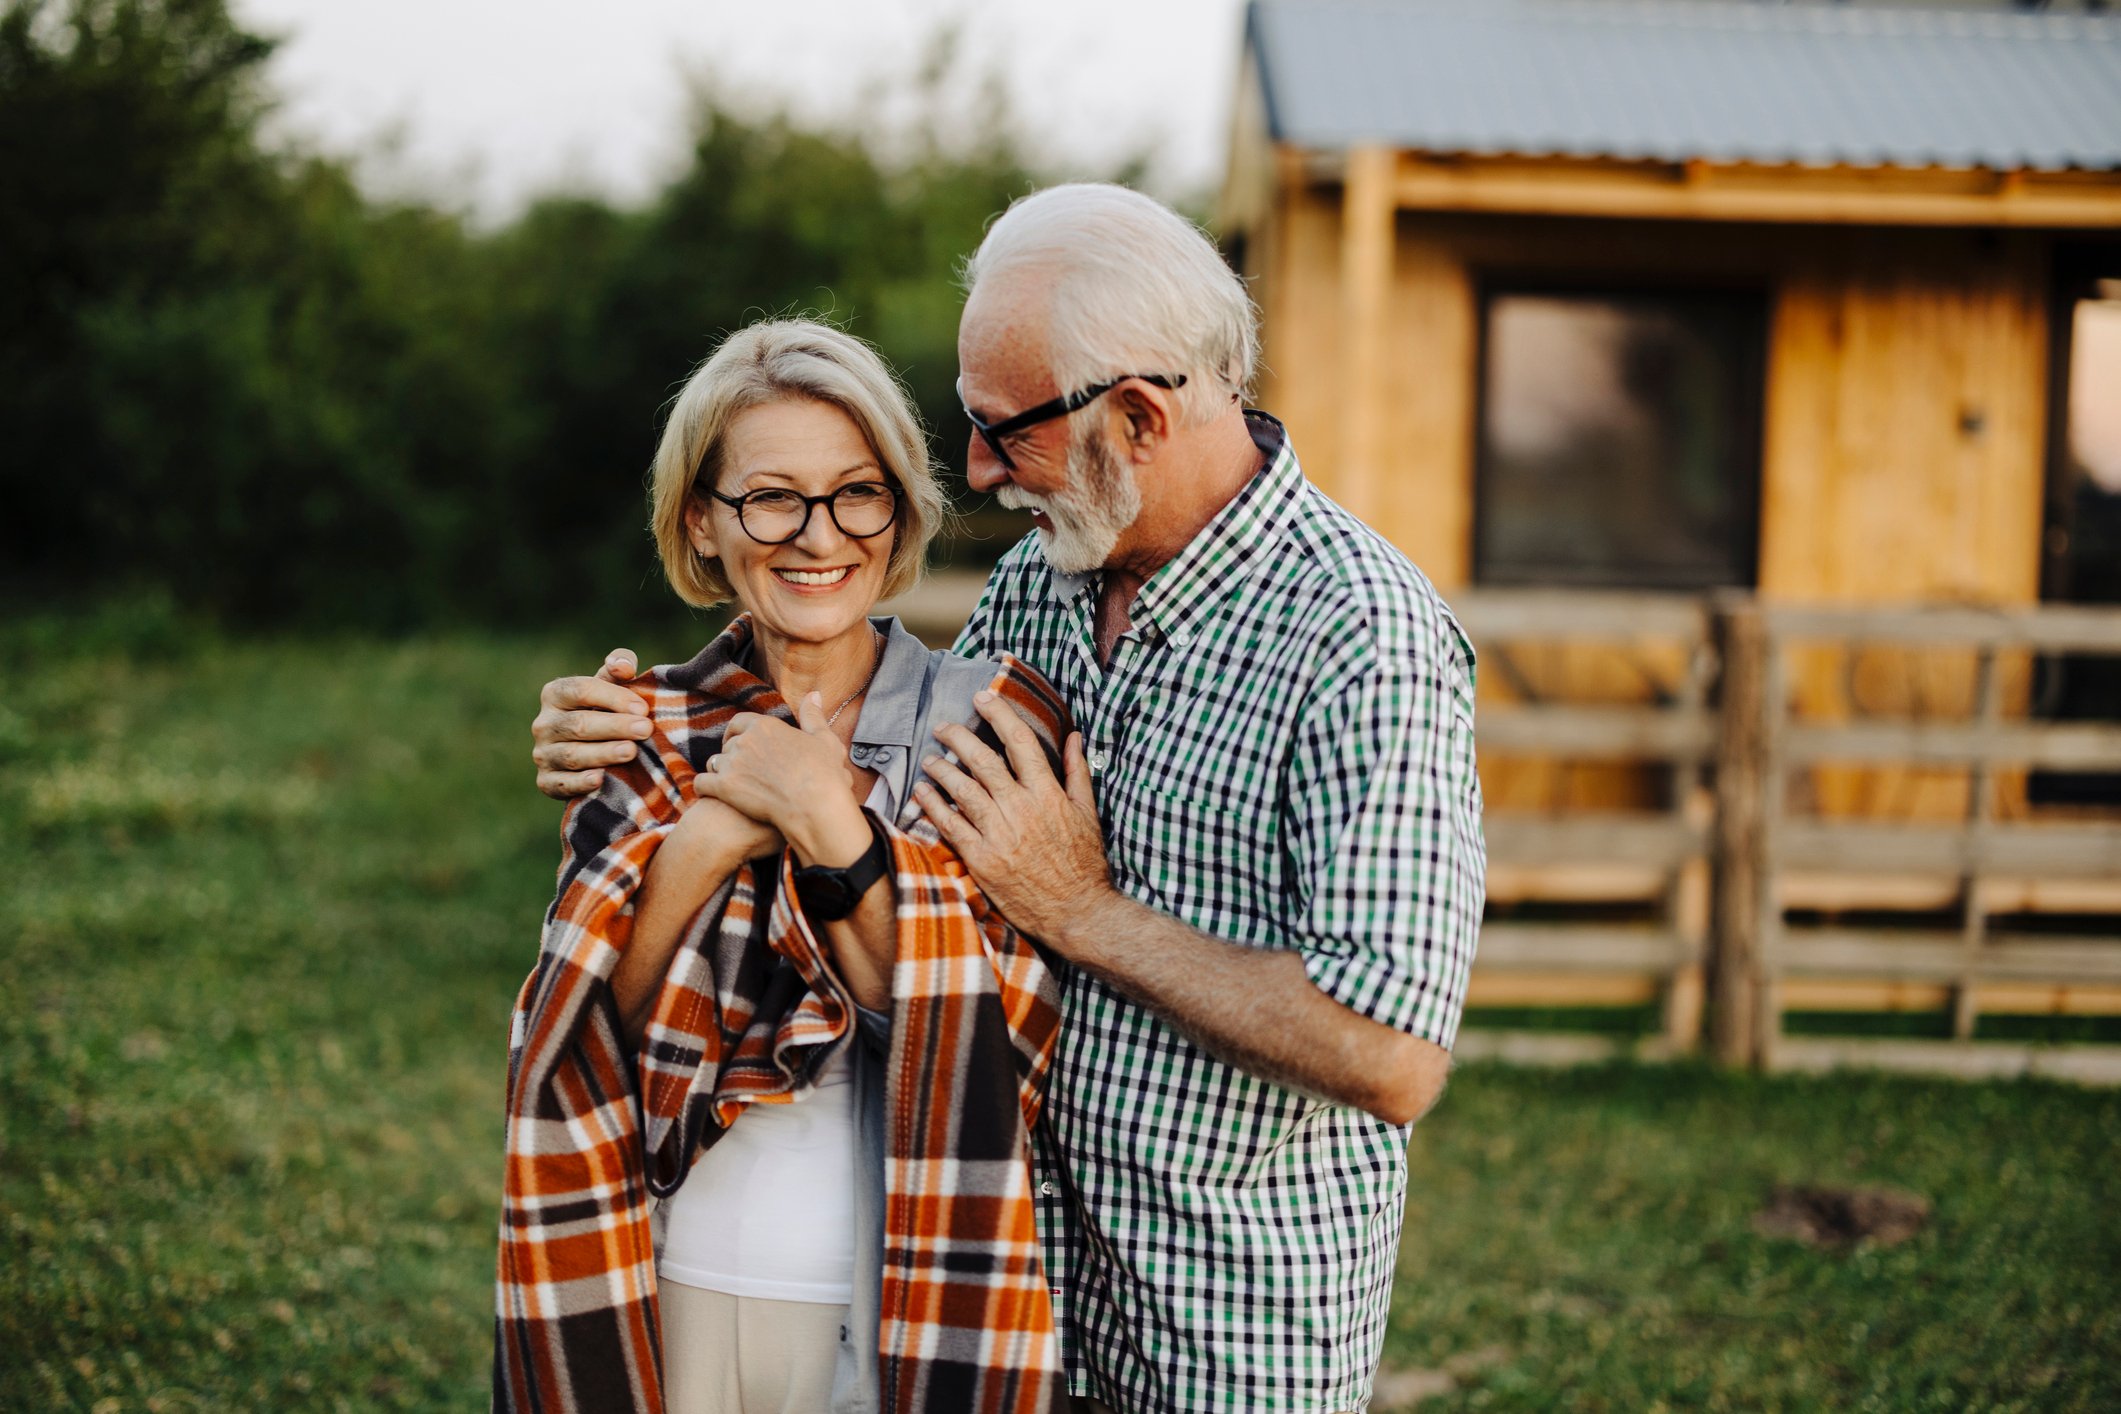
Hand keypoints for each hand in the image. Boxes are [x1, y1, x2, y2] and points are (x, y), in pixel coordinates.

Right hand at [532, 648, 652, 798]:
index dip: (612, 697)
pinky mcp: (546, 782)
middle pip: (578, 724)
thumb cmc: (607, 711)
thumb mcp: (612, 686)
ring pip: (572, 754)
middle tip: (645, 729)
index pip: (580, 690)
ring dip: (603, 753)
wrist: (594, 753)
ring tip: (631, 751)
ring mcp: (543, 754)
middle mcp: (544, 723)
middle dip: (615, 726)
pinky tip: (600, 779)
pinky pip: (561, 783)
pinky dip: (579, 783)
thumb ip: (619, 667)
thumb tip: (624, 666)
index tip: (643, 707)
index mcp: (555, 694)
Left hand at [695, 694, 867, 863]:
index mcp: (766, 726)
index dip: (736, 731)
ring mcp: (733, 764)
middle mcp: (745, 741)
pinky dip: (703, 788)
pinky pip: (702, 783)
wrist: (815, 805)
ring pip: (713, 763)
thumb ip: (813, 715)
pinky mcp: (724, 787)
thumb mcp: (824, 738)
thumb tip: (813, 694)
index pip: (739, 722)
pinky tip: (709, 794)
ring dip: (717, 771)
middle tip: (738, 768)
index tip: (738, 740)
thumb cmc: (823, 773)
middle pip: (727, 744)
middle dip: (730, 754)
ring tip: (726, 783)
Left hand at [913, 692, 1109, 951]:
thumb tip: (1073, 736)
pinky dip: (933, 805)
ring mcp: (999, 834)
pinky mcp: (982, 860)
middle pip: (983, 760)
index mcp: (1048, 794)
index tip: (983, 697)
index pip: (1020, 741)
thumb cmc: (1084, 864)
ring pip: (962, 789)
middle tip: (943, 726)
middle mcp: (1021, 808)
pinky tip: (922, 792)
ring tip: (930, 759)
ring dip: (941, 768)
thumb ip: (1077, 771)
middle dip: (959, 736)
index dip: (999, 713)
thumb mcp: (1088, 813)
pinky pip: (950, 825)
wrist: (1077, 912)